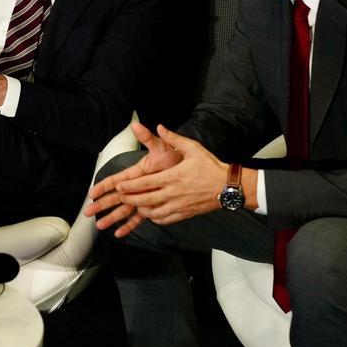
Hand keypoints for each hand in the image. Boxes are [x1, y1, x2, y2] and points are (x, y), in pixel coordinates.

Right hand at [85, 122, 182, 236]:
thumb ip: (148, 138)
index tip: (92, 193)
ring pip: (124, 209)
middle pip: (115, 197)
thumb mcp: (160, 147)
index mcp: (136, 173)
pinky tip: (119, 233)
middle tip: (88, 212)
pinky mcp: (151, 205)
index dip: (103, 186)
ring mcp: (143, 197)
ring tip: (100, 226)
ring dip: (111, 217)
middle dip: (101, 204)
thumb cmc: (173, 157)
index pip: (116, 180)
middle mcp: (136, 186)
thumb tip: (136, 125)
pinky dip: (129, 225)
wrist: (187, 168)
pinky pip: (138, 218)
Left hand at [86, 123, 226, 236]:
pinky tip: (150, 214)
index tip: (119, 187)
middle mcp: (173, 193)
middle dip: (130, 199)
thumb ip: (173, 138)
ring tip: (134, 205)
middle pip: (145, 199)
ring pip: (153, 212)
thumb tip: (159, 126)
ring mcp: (178, 205)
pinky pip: (164, 220)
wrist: (228, 186)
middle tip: (120, 197)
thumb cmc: (210, 166)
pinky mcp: (184, 214)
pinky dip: (154, 218)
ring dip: (141, 210)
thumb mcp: (193, 148)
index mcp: (173, 176)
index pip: (145, 183)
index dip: (129, 186)